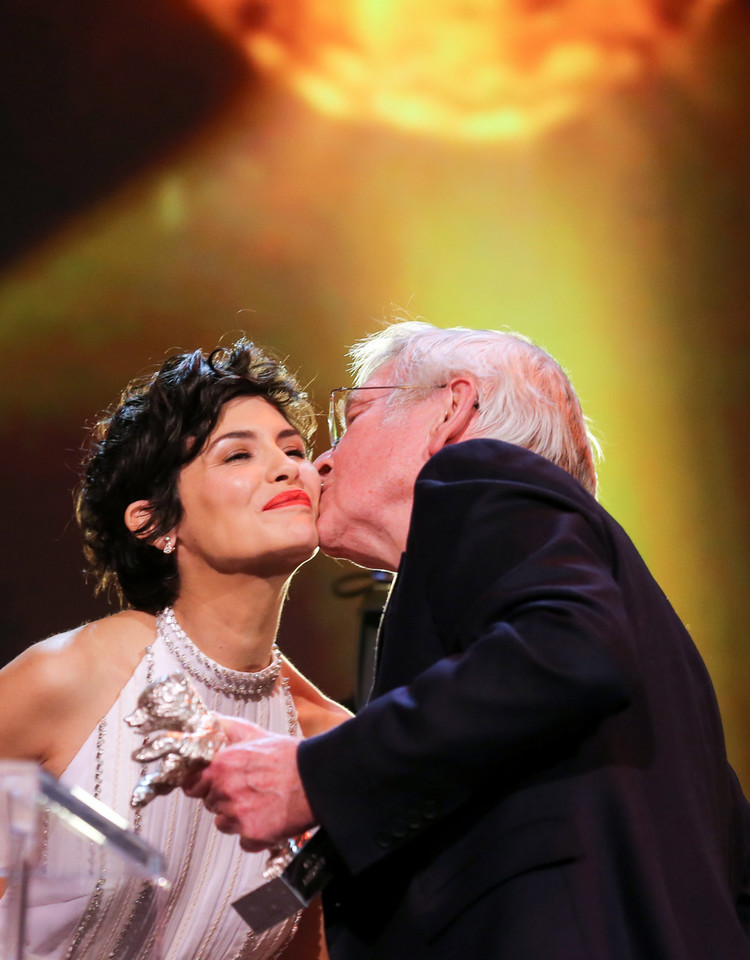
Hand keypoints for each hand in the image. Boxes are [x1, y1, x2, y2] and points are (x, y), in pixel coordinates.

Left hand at [182, 715, 315, 851]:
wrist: (317, 778)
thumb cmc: (288, 756)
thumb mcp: (253, 733)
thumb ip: (224, 727)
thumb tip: (205, 720)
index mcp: (221, 766)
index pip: (191, 785)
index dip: (204, 784)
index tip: (215, 783)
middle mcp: (225, 791)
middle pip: (211, 804)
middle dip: (225, 799)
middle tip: (250, 788)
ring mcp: (238, 816)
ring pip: (225, 824)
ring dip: (238, 818)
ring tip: (262, 803)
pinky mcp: (253, 835)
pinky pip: (244, 841)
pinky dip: (255, 835)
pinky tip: (270, 818)